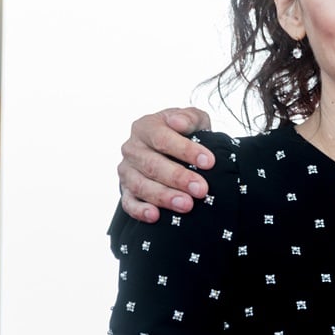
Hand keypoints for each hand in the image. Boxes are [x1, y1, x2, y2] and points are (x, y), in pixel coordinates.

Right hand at [117, 107, 213, 222]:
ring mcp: (126, 170)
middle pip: (152, 164)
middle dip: (179, 178)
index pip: (163, 138)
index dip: (186, 150)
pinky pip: (128, 203)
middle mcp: (132, 148)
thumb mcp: (192, 119)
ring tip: (186, 205)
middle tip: (201, 189)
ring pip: (140, 185)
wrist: (171, 149)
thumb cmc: (184, 132)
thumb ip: (189, 117)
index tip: (209, 162)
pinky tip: (155, 216)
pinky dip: (140, 211)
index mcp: (146, 126)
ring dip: (164, 196)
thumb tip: (179, 122)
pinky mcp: (125, 190)